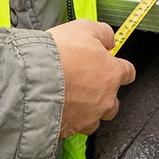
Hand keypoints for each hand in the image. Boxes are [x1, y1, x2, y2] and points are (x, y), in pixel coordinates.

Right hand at [48, 19, 135, 136]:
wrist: (31, 77)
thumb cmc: (58, 54)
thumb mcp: (84, 28)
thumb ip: (103, 33)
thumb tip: (110, 39)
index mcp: (112, 74)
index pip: (128, 73)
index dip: (120, 68)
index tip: (113, 66)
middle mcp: (105, 99)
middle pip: (115, 102)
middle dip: (104, 94)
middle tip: (87, 84)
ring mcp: (89, 116)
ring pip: (96, 119)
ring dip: (88, 111)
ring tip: (72, 100)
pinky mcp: (70, 129)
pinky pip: (74, 128)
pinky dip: (69, 120)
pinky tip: (58, 109)